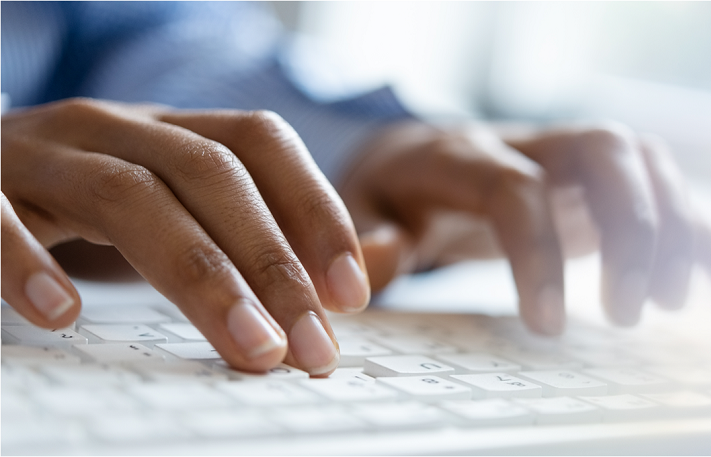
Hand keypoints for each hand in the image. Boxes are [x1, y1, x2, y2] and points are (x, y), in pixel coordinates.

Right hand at [1, 98, 370, 374]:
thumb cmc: (84, 197)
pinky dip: (28, 262)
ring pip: (127, 195)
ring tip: (250, 346)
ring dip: (199, 276)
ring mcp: (42, 153)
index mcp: (170, 131)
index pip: (259, 142)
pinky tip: (65, 312)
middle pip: (209, 174)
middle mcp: (114, 128)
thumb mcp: (172, 201)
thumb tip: (345, 282)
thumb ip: (249, 234)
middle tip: (312, 345)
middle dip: (272, 262)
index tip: (350, 292)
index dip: (316, 209)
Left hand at [339, 121, 710, 333]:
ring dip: (672, 227)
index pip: (515, 189)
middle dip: (632, 228)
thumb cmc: (387, 194)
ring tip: (669, 304)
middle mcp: (524, 143)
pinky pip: (658, 188)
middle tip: (628, 313)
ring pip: (641, 161)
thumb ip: (368, 240)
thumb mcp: (357, 215)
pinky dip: (699, 231)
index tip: (548, 327)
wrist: (412, 158)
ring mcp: (564, 155)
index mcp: (459, 155)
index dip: (538, 255)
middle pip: (603, 152)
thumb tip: (379, 264)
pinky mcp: (590, 180)